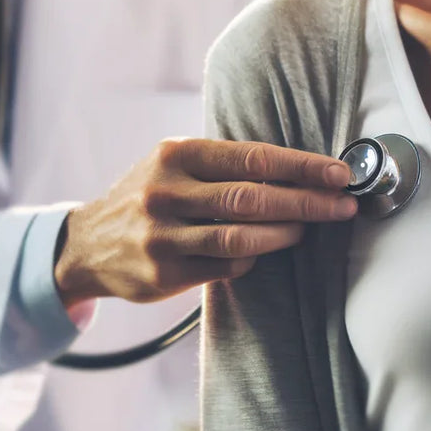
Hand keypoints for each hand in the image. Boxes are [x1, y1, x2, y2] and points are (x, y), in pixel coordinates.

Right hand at [53, 138, 355, 304]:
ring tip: (308, 228)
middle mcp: (166, 192)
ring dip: (285, 233)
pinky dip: (252, 259)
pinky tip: (263, 251)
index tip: (339, 174)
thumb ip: (226, 164)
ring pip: (242, 237)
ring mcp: (163, 236)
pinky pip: (226, 267)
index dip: (303, 166)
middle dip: (307, 202)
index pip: (254, 157)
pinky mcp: (164, 275)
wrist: (86, 243)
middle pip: (254, 198)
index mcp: (176, 154)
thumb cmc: (149, 195)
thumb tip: (301, 169)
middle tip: (343, 206)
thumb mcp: (174, 164)